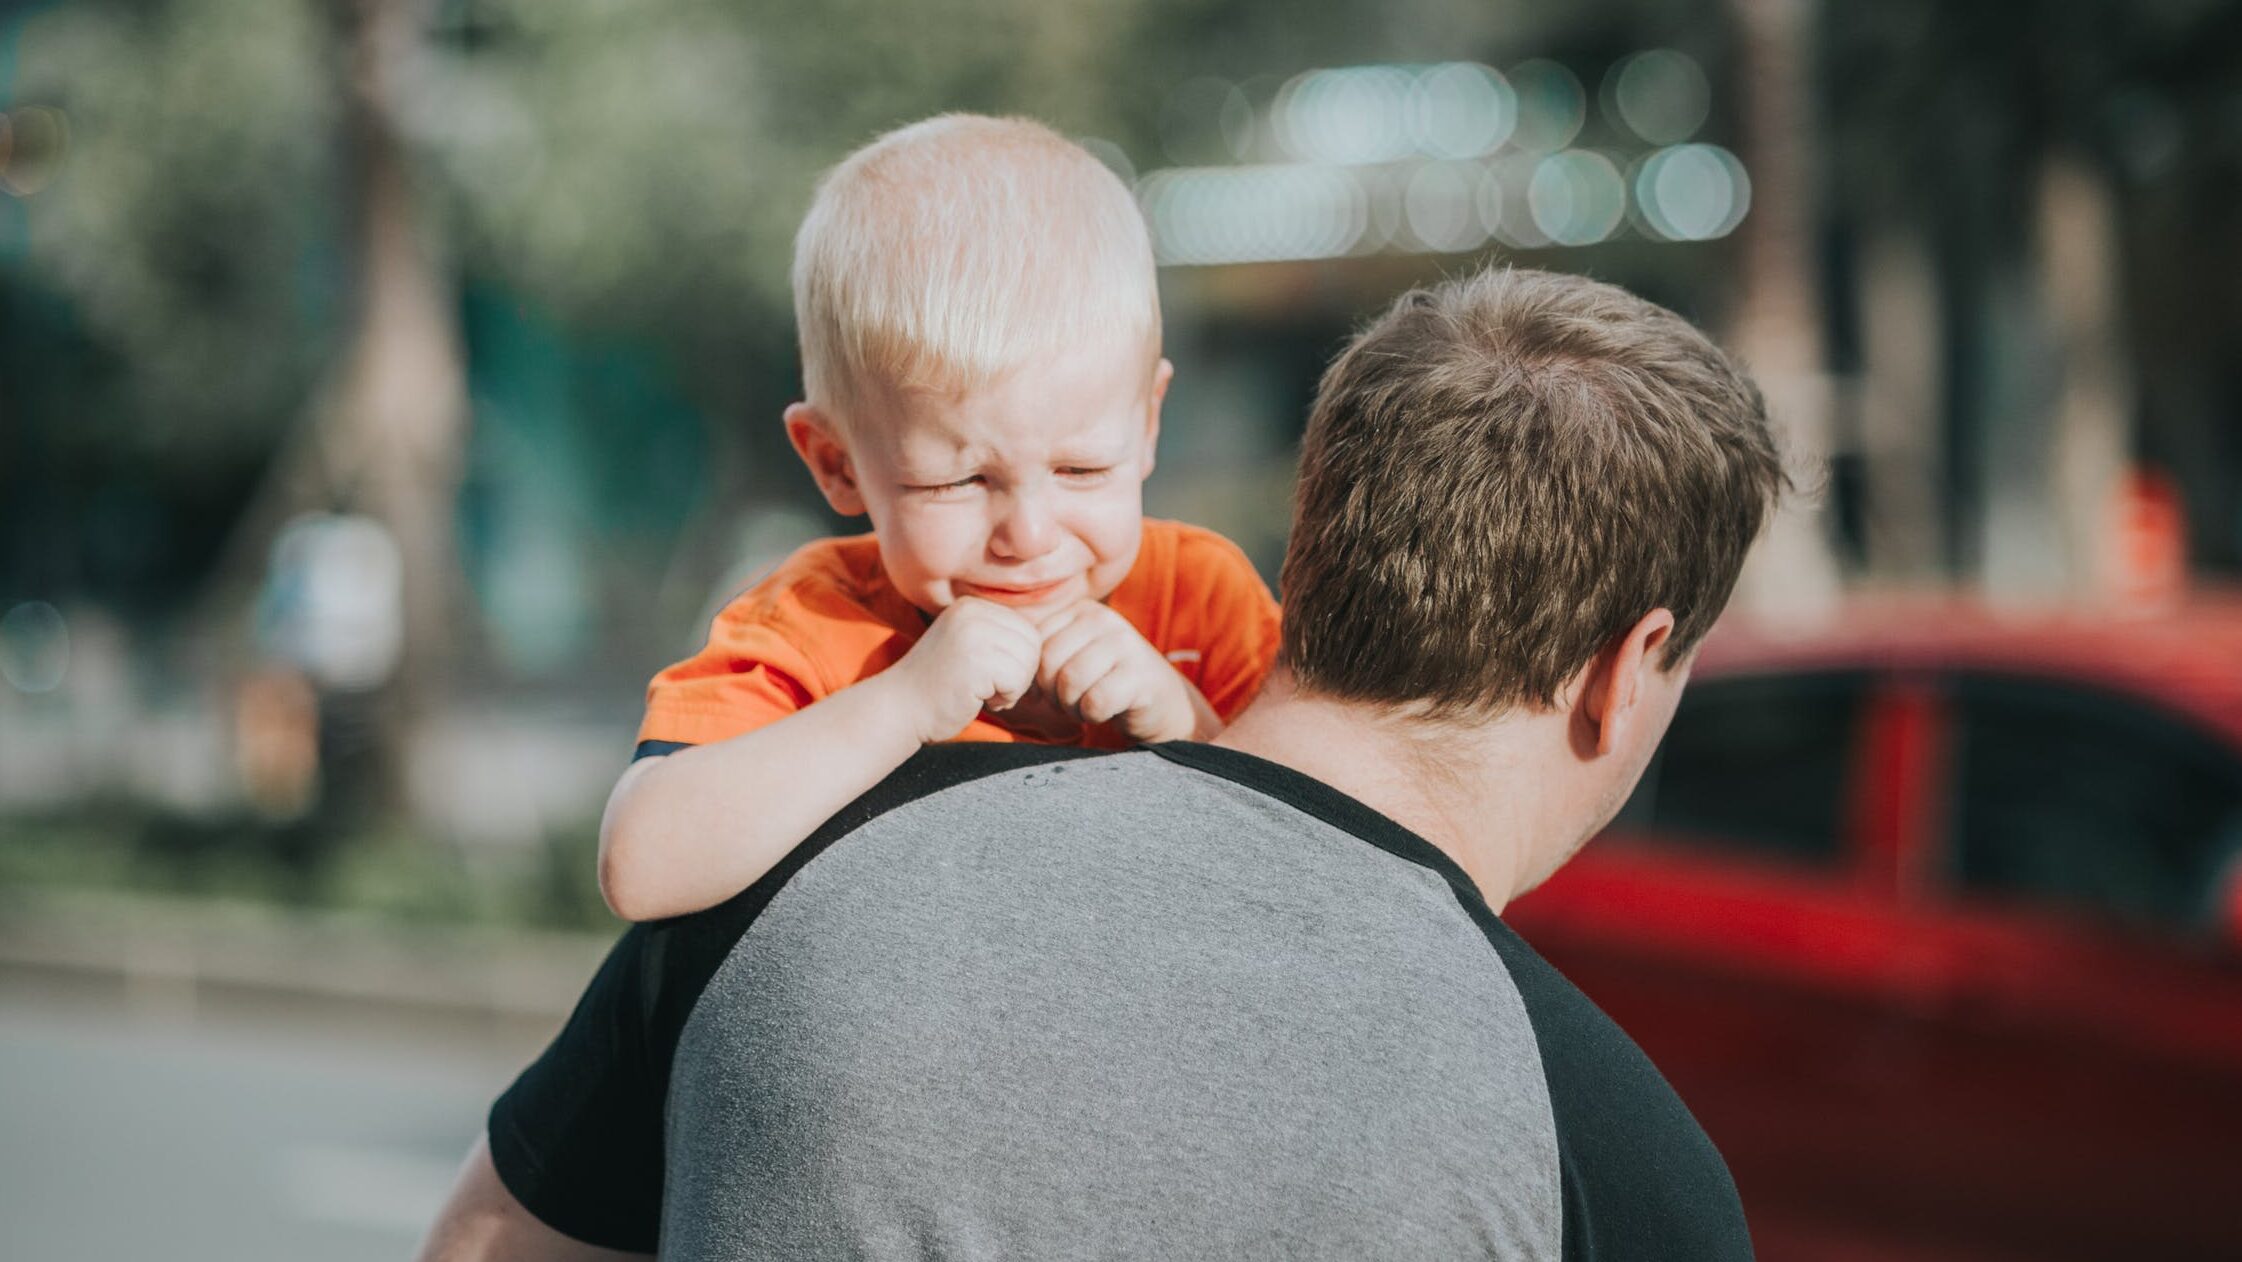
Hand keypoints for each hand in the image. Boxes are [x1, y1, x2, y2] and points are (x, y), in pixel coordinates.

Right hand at [886, 597, 1041, 742]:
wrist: (898, 709)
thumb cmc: (939, 686)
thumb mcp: (969, 647)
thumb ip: (999, 638)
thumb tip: (1052, 641)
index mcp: (972, 606)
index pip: (1026, 630)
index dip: (1016, 661)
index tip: (987, 674)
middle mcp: (972, 612)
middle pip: (1032, 644)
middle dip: (1018, 674)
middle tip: (986, 686)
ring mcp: (972, 634)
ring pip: (1027, 662)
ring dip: (1012, 687)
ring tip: (980, 691)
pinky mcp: (975, 659)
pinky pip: (1017, 680)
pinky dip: (1004, 698)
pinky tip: (977, 698)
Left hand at [1034, 601, 1208, 743]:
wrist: (1161, 702)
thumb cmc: (1104, 682)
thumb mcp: (1072, 657)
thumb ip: (1040, 654)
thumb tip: (1002, 669)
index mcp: (1081, 610)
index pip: (1034, 644)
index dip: (1037, 675)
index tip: (1057, 687)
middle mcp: (1103, 620)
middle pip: (1048, 663)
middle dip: (1053, 693)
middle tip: (1073, 701)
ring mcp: (1125, 644)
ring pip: (1070, 681)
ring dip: (1073, 706)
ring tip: (1087, 705)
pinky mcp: (1140, 674)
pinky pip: (1095, 701)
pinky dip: (1093, 715)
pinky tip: (1106, 711)